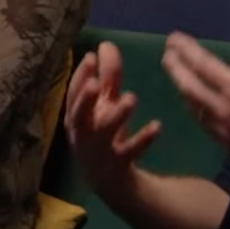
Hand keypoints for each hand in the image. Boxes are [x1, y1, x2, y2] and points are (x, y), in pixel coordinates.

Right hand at [62, 41, 160, 197]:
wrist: (111, 184)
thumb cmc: (105, 136)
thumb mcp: (106, 106)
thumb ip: (107, 77)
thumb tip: (105, 44)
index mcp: (77, 118)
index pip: (73, 96)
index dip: (80, 78)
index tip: (90, 57)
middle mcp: (82, 135)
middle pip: (79, 116)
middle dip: (85, 100)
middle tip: (96, 82)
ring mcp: (98, 153)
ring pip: (103, 135)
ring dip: (116, 116)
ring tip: (131, 98)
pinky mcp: (116, 167)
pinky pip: (129, 153)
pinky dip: (142, 140)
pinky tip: (156, 126)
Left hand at [161, 18, 229, 180]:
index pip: (204, 65)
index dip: (187, 50)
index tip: (173, 38)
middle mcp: (222, 109)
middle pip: (188, 85)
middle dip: (175, 68)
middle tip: (166, 54)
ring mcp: (221, 129)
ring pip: (191, 105)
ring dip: (181, 87)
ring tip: (176, 75)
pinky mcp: (225, 144)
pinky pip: (200, 120)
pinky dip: (192, 106)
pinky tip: (193, 104)